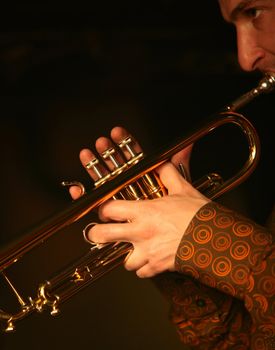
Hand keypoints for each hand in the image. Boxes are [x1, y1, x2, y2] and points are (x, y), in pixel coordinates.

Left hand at [69, 126, 209, 277]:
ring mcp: (148, 252)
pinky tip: (151, 259)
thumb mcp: (183, 189)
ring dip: (128, 256)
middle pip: (103, 236)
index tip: (105, 211)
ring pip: (124, 261)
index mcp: (144, 212)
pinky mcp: (157, 267)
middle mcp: (141, 233)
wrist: (217, 239)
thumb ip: (168, 174)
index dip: (103, 209)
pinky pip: (142, 273)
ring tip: (134, 249)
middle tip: (101, 232)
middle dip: (97, 234)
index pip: (109, 209)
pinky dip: (144, 268)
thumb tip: (164, 162)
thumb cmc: (199, 215)